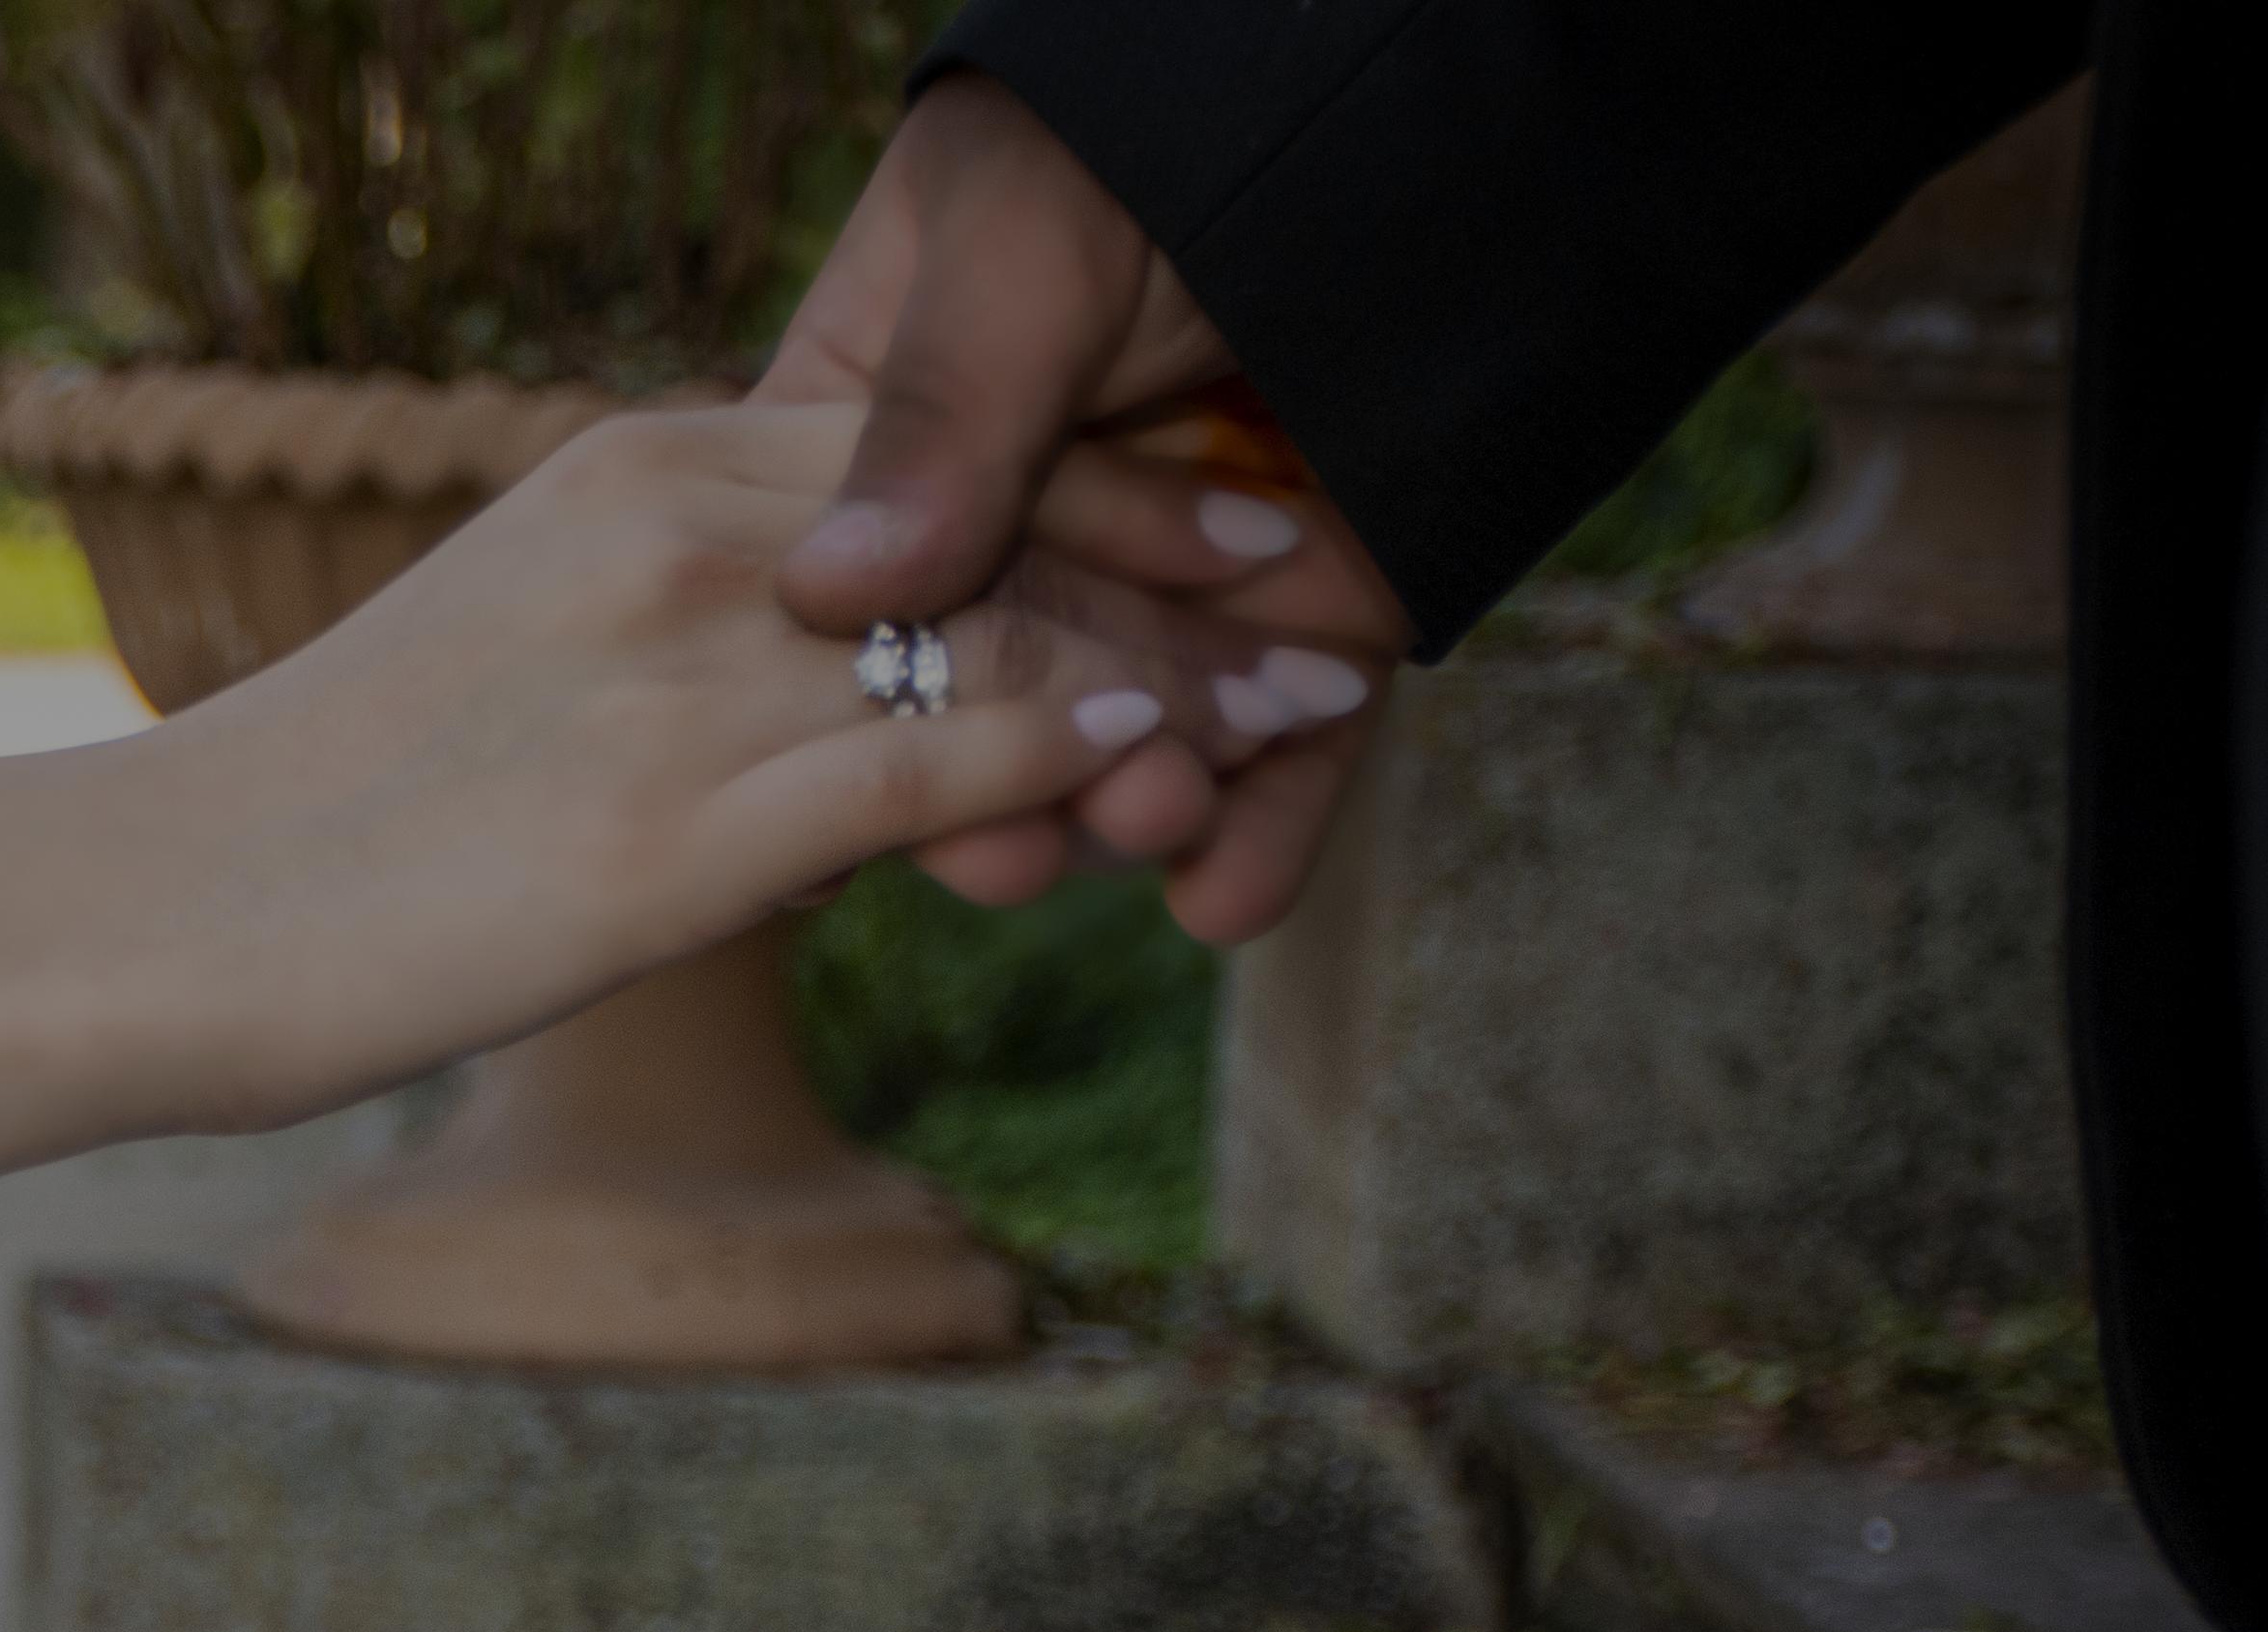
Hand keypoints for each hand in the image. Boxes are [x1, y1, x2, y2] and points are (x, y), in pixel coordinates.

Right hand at [0, 403, 1341, 1237]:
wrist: (150, 920)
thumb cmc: (321, 831)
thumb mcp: (527, 678)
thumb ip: (686, 654)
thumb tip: (825, 709)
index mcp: (642, 475)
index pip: (936, 441)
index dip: (1112, 476)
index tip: (1230, 527)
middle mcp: (684, 532)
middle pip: (1011, 502)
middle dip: (1189, 552)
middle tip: (1323, 615)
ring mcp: (692, 671)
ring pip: (1010, 620)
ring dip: (1178, 667)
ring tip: (1301, 706)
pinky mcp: (689, 822)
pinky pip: (946, 751)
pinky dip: (1084, 754)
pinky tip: (1169, 780)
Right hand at [762, 74, 1410, 943]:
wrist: (1443, 102)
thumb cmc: (1189, 122)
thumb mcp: (1031, 249)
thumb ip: (941, 421)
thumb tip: (824, 595)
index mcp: (886, 422)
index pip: (844, 597)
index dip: (854, 702)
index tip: (845, 814)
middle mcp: (1018, 519)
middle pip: (982, 695)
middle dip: (1011, 778)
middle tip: (1026, 841)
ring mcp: (1164, 580)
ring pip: (1124, 739)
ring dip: (1133, 803)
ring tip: (1162, 818)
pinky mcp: (1302, 622)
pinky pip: (1271, 754)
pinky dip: (1258, 828)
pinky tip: (1233, 891)